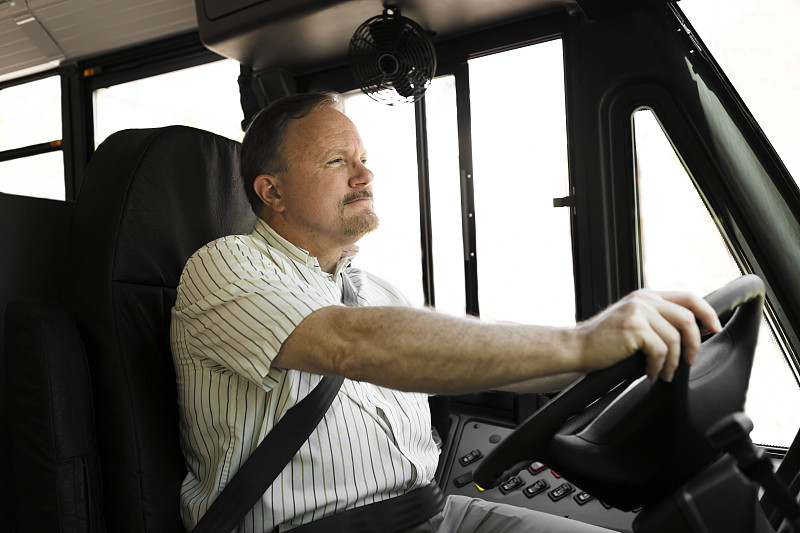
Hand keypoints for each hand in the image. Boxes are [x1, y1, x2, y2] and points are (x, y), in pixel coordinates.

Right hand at [575, 289, 721, 381]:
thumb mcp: (633, 320)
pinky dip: (658, 367)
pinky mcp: (634, 328)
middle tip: (689, 360)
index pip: (688, 297)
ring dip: (673, 361)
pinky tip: (650, 373)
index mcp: (646, 296)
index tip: (714, 328)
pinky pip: (660, 351)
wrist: (577, 347)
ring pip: (675, 338)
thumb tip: (691, 333)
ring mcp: (638, 312)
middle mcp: (644, 300)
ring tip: (664, 372)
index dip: (707, 312)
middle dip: (694, 343)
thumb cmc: (604, 341)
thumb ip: (656, 319)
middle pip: (687, 318)